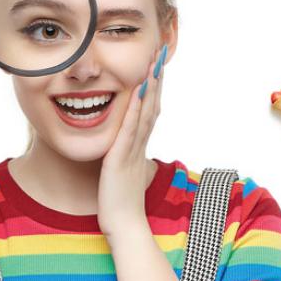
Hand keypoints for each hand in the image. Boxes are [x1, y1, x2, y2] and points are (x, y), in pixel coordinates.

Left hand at [97, 44, 167, 241]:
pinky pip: (129, 127)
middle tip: (161, 54)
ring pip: (145, 112)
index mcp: (138, 147)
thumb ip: (123, 159)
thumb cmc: (120, 204)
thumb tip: (121, 149)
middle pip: (152, 106)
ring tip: (154, 62)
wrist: (125, 227)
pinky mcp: (121, 157)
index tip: (157, 65)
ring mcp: (132, 150)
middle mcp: (139, 144)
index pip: (149, 111)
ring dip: (150, 86)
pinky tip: (138, 90)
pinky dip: (135, 107)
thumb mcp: (122, 175)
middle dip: (157, 79)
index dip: (155, 88)